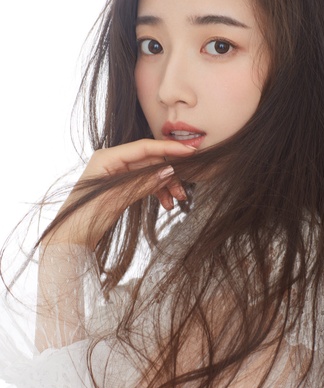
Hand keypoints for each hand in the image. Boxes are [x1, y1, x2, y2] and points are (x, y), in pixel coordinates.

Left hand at [43, 139, 195, 248]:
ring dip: (164, 185)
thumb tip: (169, 171)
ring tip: (176, 201)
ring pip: (149, 173)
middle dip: (168, 174)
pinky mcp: (120, 187)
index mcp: (106, 158)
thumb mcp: (117, 198)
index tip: (189, 152)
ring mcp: (116, 174)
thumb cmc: (86, 217)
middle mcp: (112, 162)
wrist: (70, 239)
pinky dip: (156, 191)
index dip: (168, 149)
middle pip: (149, 161)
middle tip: (183, 191)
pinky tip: (165, 203)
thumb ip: (144, 183)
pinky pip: (144, 183)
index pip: (144, 148)